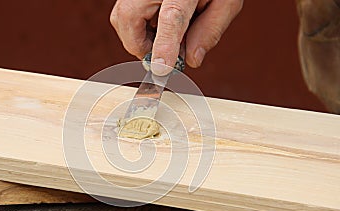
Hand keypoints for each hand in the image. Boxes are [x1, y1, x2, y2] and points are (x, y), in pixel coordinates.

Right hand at [110, 0, 242, 75]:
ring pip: (120, 18)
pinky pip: (123, 12)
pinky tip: (157, 26)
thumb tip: (191, 60)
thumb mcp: (225, 1)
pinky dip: (136, 27)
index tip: (161, 69)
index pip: (170, 18)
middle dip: (142, 46)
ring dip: (137, 38)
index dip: (164, 47)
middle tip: (162, 55)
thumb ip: (210, 30)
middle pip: (128, 19)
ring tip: (162, 38)